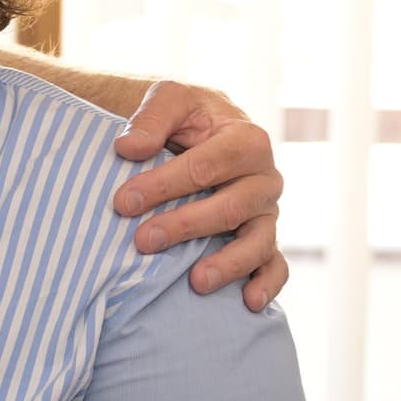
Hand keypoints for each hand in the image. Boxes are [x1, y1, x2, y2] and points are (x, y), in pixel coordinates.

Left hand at [112, 81, 286, 311]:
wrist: (208, 129)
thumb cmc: (188, 116)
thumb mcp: (170, 98)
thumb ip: (151, 118)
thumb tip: (129, 148)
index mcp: (246, 139)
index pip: (206, 166)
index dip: (164, 185)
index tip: (124, 202)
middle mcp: (265, 178)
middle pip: (229, 208)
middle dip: (184, 226)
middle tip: (142, 240)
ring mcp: (268, 212)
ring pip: (257, 242)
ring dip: (228, 264)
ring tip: (196, 282)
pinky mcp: (266, 237)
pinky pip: (276, 264)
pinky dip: (268, 284)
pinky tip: (249, 302)